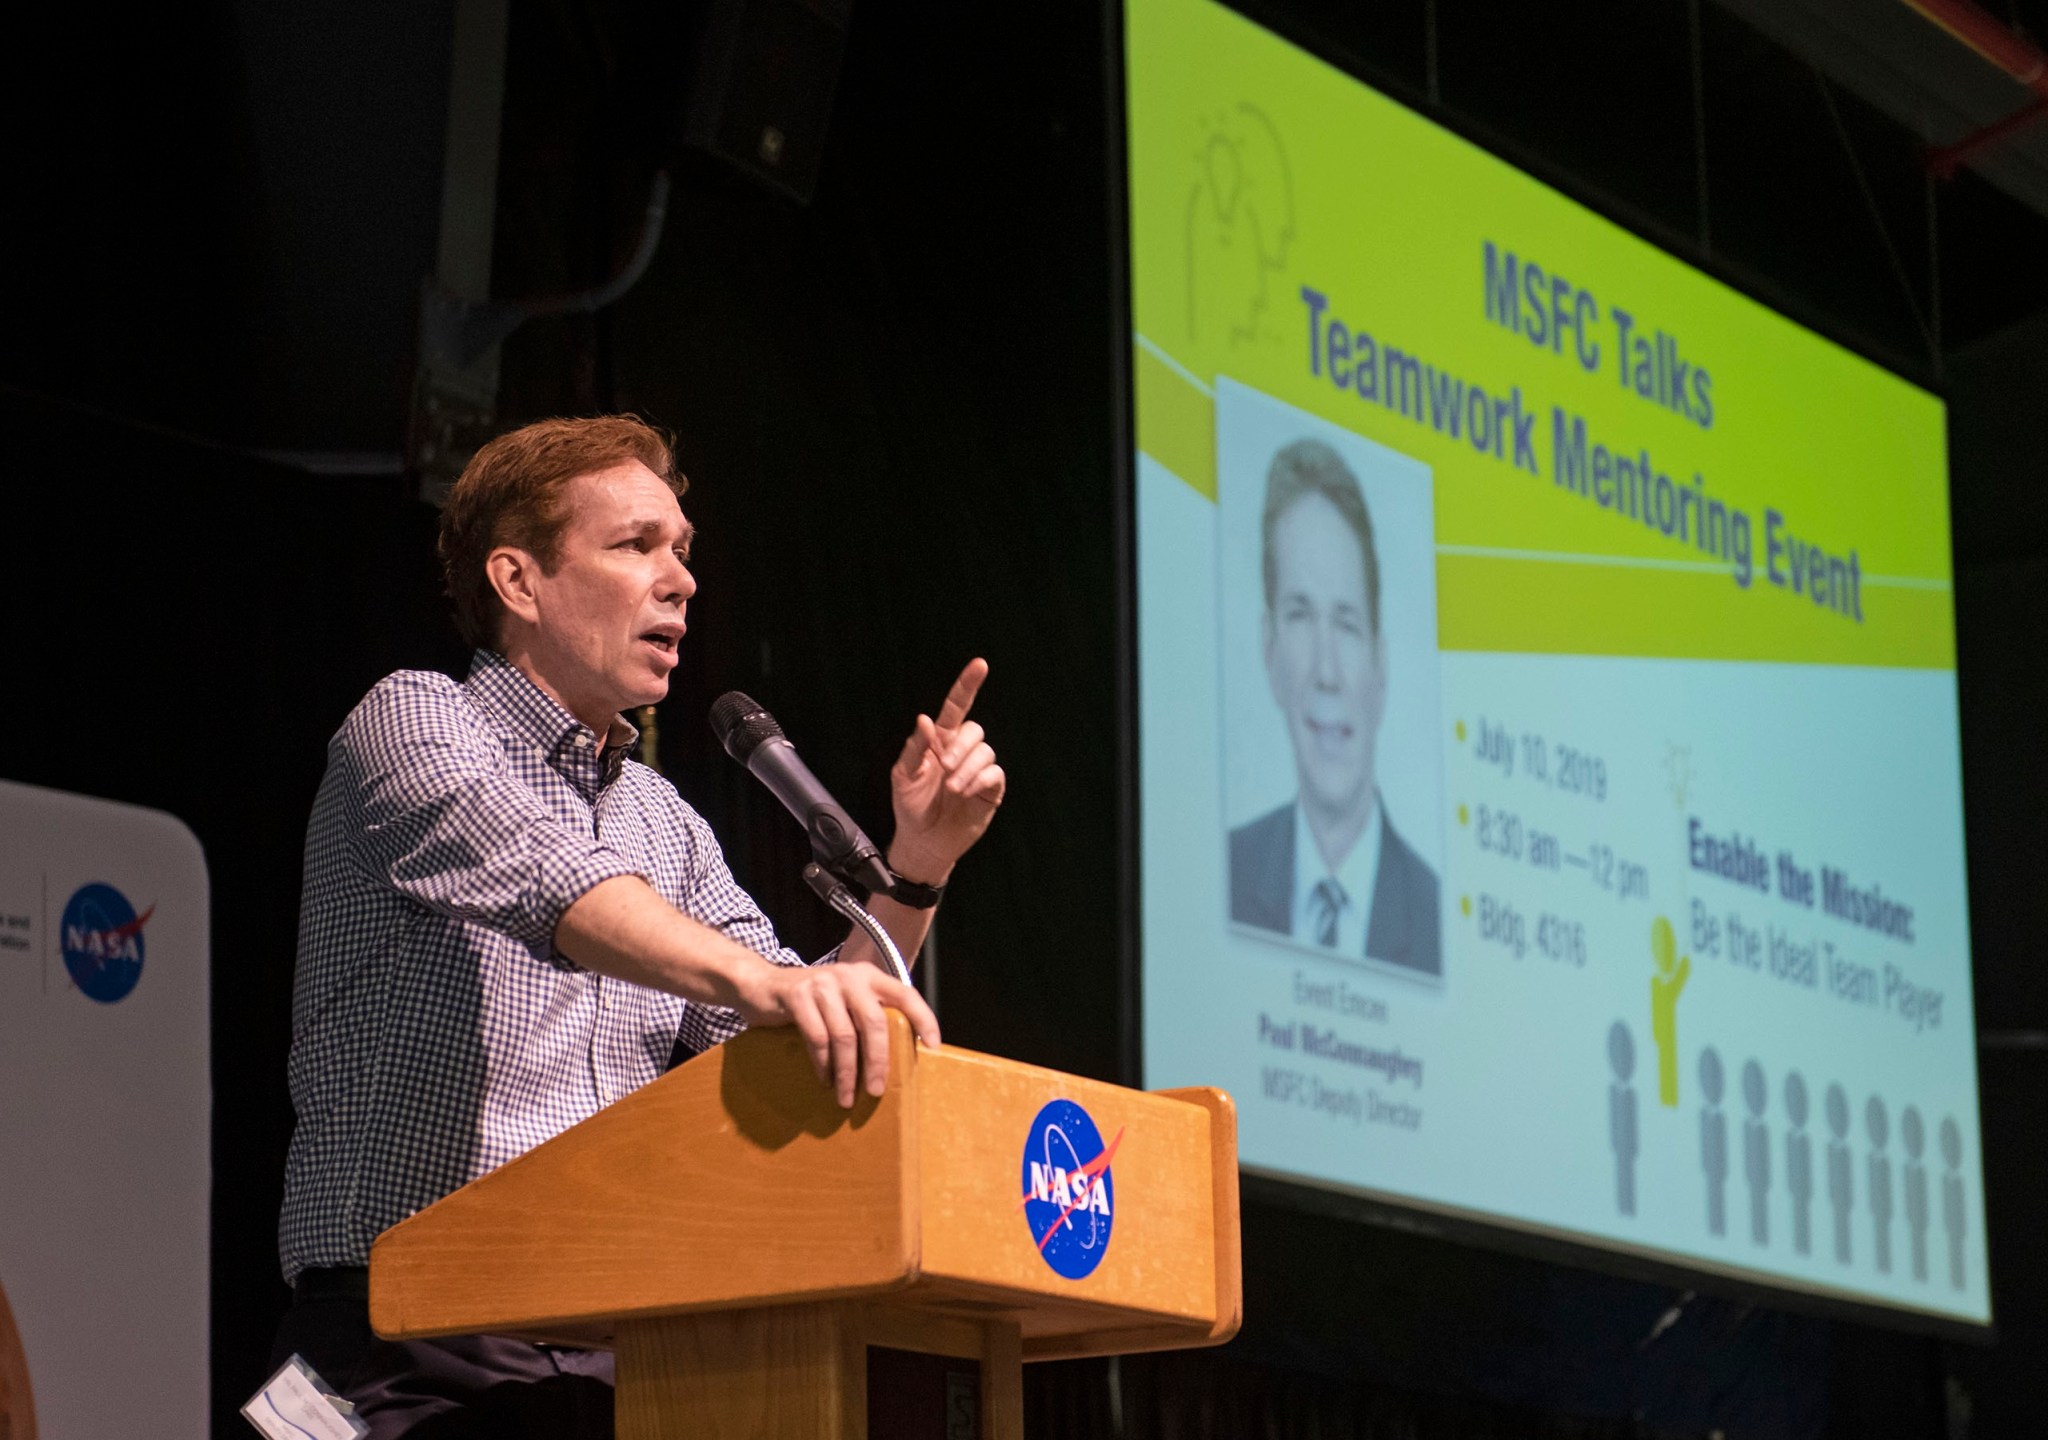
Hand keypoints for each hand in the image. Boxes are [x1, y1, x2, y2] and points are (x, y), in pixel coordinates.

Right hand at [738, 961, 941, 1107]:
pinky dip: (823, 1065)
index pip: (905, 994)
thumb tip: (894, 1056)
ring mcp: (823, 984)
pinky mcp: (798, 996)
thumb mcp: (844, 1001)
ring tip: (846, 1097)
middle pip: (874, 1022)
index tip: (933, 1046)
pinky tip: (826, 1080)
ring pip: (844, 1036)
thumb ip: (866, 1015)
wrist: (762, 986)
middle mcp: (849, 976)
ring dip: (847, 1072)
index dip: (923, 1018)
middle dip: (878, 1061)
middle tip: (876, 1091)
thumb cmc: (811, 1002)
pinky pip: (817, 1038)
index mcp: (868, 975)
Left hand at [889, 658, 1005, 881]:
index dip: (968, 685)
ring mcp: (977, 770)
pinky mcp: (990, 789)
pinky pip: (994, 773)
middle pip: (974, 730)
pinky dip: (980, 780)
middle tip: (945, 767)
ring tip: (952, 788)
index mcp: (939, 742)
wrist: (923, 842)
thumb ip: (915, 748)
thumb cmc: (910, 807)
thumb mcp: (902, 776)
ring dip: (968, 768)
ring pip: (985, 752)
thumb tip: (925, 719)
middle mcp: (961, 751)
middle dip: (961, 746)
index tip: (980, 665)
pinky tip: (966, 792)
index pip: (956, 707)